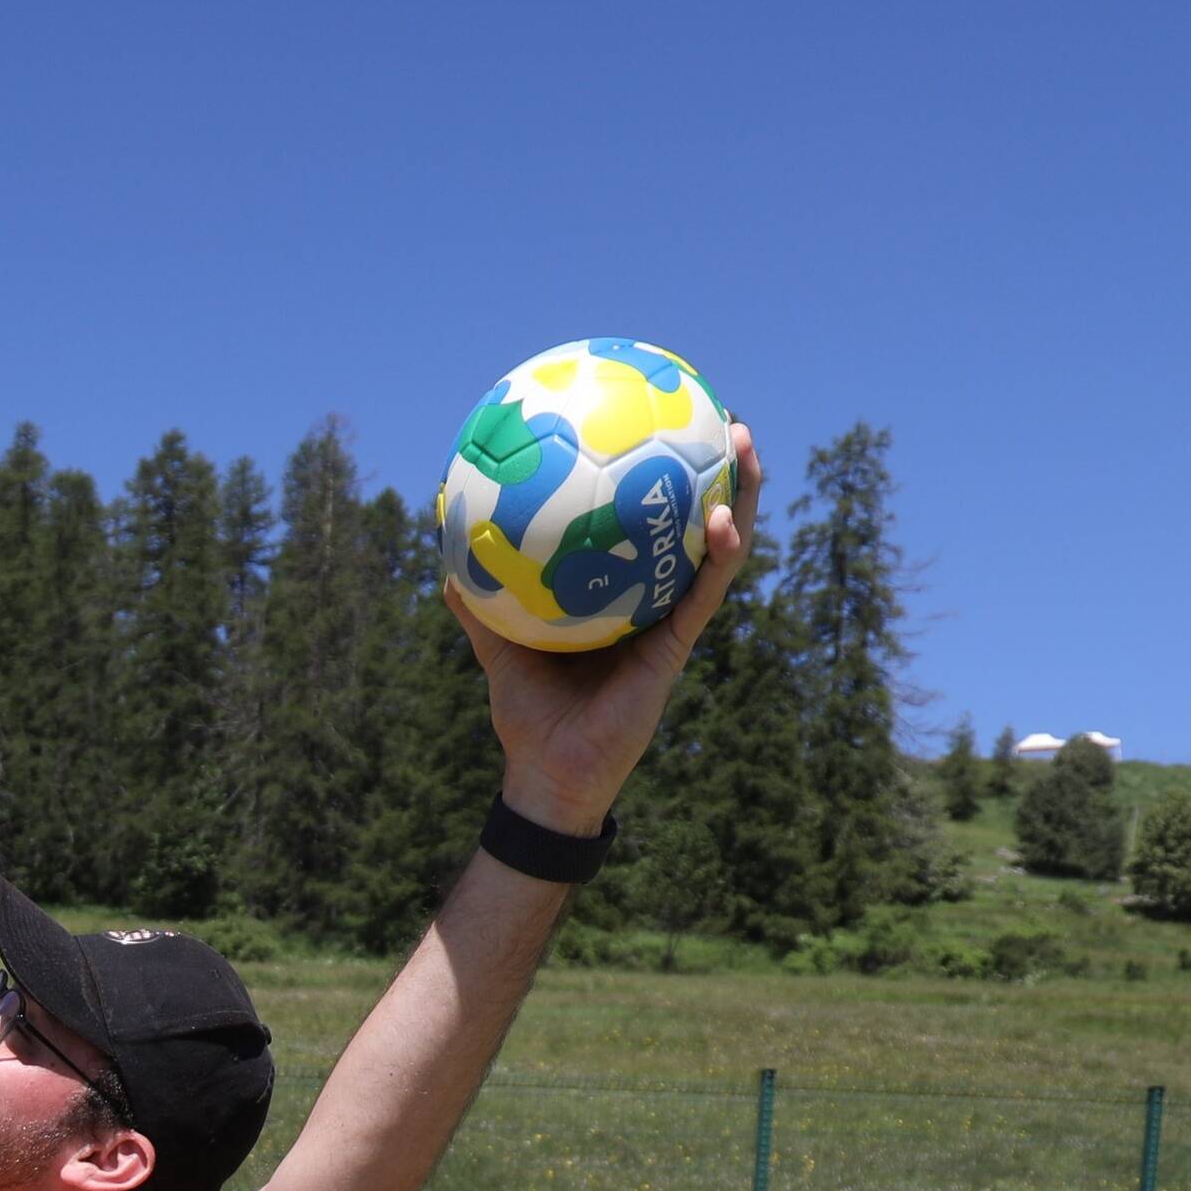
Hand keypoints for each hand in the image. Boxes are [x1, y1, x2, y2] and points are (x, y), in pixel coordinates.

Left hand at [469, 423, 755, 838]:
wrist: (549, 773)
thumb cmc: (528, 718)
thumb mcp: (499, 648)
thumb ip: (479, 606)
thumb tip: (446, 561)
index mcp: (621, 598)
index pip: (648, 530)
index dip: (663, 485)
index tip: (664, 430)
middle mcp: (653, 603)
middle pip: (694, 526)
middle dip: (716, 470)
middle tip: (722, 416)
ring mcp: (672, 623)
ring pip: (720, 549)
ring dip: (740, 495)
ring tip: (744, 445)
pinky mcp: (678, 646)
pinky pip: (707, 592)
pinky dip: (721, 555)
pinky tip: (725, 518)